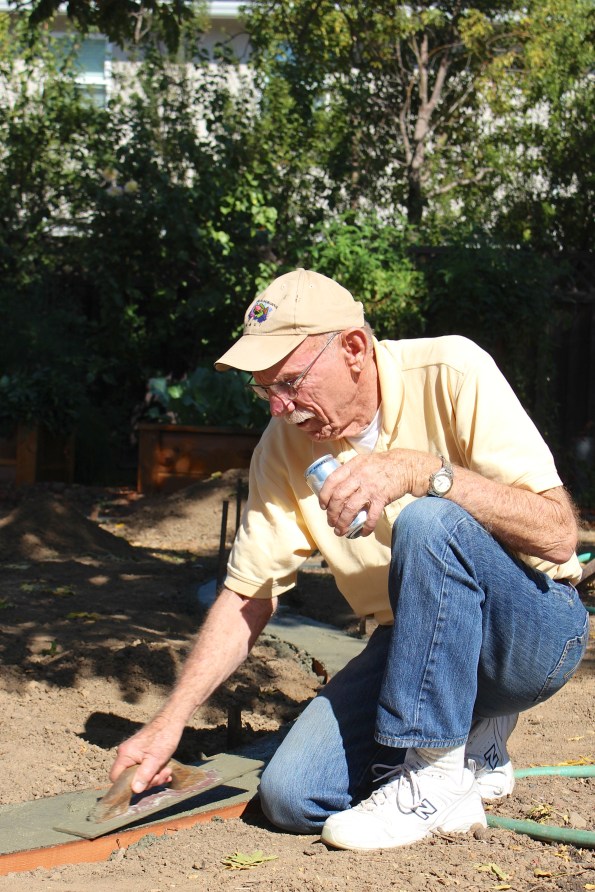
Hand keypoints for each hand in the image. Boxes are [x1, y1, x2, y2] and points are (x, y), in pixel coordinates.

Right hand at [110, 714, 183, 793]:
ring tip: (167, 771)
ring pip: (140, 774)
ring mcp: (134, 754)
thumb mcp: (155, 760)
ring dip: (155, 777)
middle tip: (162, 776)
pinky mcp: (142, 754)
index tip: (144, 786)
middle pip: (130, 778)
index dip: (127, 786)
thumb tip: (135, 790)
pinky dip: (156, 772)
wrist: (172, 721)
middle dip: (148, 781)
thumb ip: (144, 775)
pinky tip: (167, 771)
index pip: (115, 777)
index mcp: (125, 755)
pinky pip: (145, 769)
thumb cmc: (163, 737)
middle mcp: (126, 754)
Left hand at [319, 449, 435, 535]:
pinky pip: (371, 516)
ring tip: (340, 531)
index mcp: (352, 466)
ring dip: (343, 522)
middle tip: (331, 522)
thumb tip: (336, 488)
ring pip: (350, 508)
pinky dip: (366, 527)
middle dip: (332, 513)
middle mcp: (359, 476)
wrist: (406, 466)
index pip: (332, 481)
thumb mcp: (363, 462)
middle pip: (339, 497)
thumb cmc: (382, 465)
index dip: (324, 495)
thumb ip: (350, 472)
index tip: (323, 506)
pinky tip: (363, 533)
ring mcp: (370, 487)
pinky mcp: (382, 497)